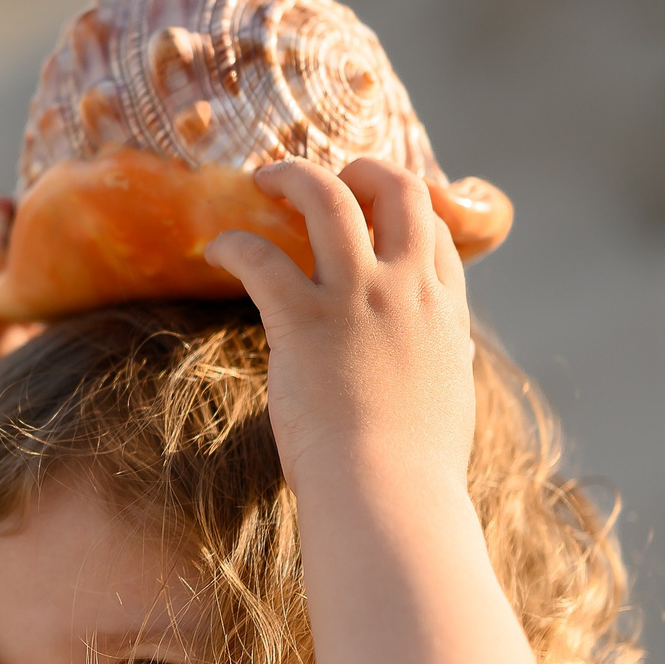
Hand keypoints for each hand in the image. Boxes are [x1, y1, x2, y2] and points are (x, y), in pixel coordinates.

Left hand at [204, 158, 475, 492]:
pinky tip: (216, 248)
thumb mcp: (448, 399)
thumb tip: (443, 356)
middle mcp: (406, 288)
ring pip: (328, 197)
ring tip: (265, 176)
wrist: (389, 495)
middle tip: (328, 172)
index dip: (402, 205)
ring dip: (294, 176)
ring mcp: (357, 298)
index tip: (373, 204)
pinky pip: (261, 257)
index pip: (431, 228)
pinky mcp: (303, 320)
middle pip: (395, 189)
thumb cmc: (416, 468)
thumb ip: (441, 361)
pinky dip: (233, 243)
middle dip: (362, 168)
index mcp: (443, 308)